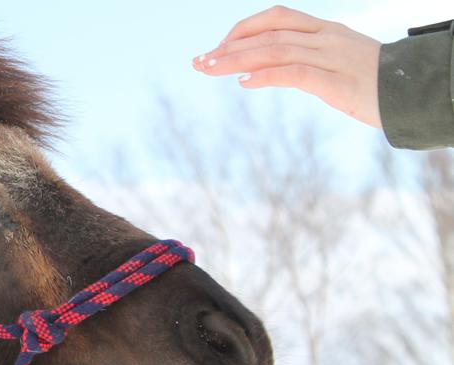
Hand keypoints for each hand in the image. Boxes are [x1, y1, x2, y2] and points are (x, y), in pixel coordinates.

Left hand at [192, 5, 382, 128]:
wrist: (418, 94)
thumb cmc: (379, 84)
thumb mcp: (339, 65)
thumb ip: (304, 62)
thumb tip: (258, 73)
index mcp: (327, 30)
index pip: (277, 18)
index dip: (243, 30)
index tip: (218, 48)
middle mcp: (327, 38)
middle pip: (269, 34)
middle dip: (229, 47)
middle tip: (199, 62)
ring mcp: (333, 58)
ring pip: (275, 50)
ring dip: (236, 59)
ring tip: (209, 69)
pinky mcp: (338, 83)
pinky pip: (296, 73)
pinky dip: (266, 74)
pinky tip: (243, 82)